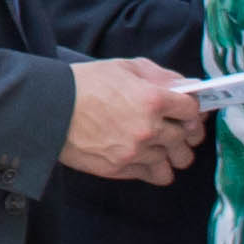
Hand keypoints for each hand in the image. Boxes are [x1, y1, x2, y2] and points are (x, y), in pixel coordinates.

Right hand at [63, 57, 207, 182]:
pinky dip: (156, 169)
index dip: (194, 110)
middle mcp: (149, 128)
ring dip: (173, 154)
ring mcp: (136, 152)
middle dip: (188, 134)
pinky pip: (155, 176)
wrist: (49, 110)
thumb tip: (186, 85)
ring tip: (165, 148)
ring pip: (174, 161)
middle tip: (181, 131)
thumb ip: (159, 76)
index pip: (192, 110)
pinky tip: (148, 159)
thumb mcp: (124, 67)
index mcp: (153, 99)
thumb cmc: (84, 84)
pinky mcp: (121, 169)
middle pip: (187, 138)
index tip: (190, 112)